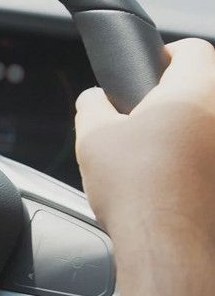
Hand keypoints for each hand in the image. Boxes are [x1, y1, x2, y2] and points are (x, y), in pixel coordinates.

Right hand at [76, 38, 214, 240]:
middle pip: (203, 88)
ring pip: (206, 127)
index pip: (193, 49)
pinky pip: (209, 159)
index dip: (167, 54)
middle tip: (143, 116)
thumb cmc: (135, 188)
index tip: (150, 68)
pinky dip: (195, 163)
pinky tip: (169, 182)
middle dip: (173, 98)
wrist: (167, 245)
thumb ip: (92, 106)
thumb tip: (93, 99)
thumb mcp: (92, 135)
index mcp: (194, 91)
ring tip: (153, 154)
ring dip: (186, 132)